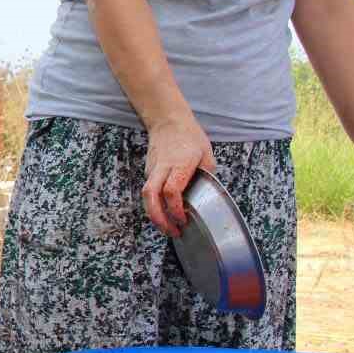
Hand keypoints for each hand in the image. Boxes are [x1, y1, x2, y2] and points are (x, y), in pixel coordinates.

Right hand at [143, 115, 215, 237]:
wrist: (168, 121)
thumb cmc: (189, 137)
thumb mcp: (207, 155)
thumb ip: (206, 176)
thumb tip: (205, 195)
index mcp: (180, 164)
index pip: (171, 190)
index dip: (175, 208)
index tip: (184, 219)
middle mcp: (163, 167)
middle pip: (150, 195)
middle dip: (158, 217)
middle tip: (171, 231)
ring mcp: (152, 169)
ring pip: (146, 195)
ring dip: (154, 214)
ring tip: (167, 228)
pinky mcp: (148, 171)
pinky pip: (149, 191)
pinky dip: (155, 205)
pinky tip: (165, 212)